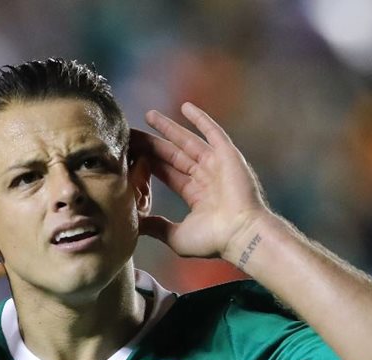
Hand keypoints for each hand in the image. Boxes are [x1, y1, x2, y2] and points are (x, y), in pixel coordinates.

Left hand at [136, 103, 272, 265]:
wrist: (240, 234)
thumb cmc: (213, 240)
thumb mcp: (176, 235)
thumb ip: (156, 227)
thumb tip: (134, 225)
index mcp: (196, 195)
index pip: (167, 173)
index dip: (149, 162)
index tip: (130, 153)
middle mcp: (206, 177)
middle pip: (173, 155)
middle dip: (153, 143)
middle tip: (132, 132)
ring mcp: (217, 165)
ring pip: (188, 141)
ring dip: (169, 128)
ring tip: (149, 116)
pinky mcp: (228, 155)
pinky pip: (213, 132)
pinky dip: (201, 119)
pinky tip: (185, 107)